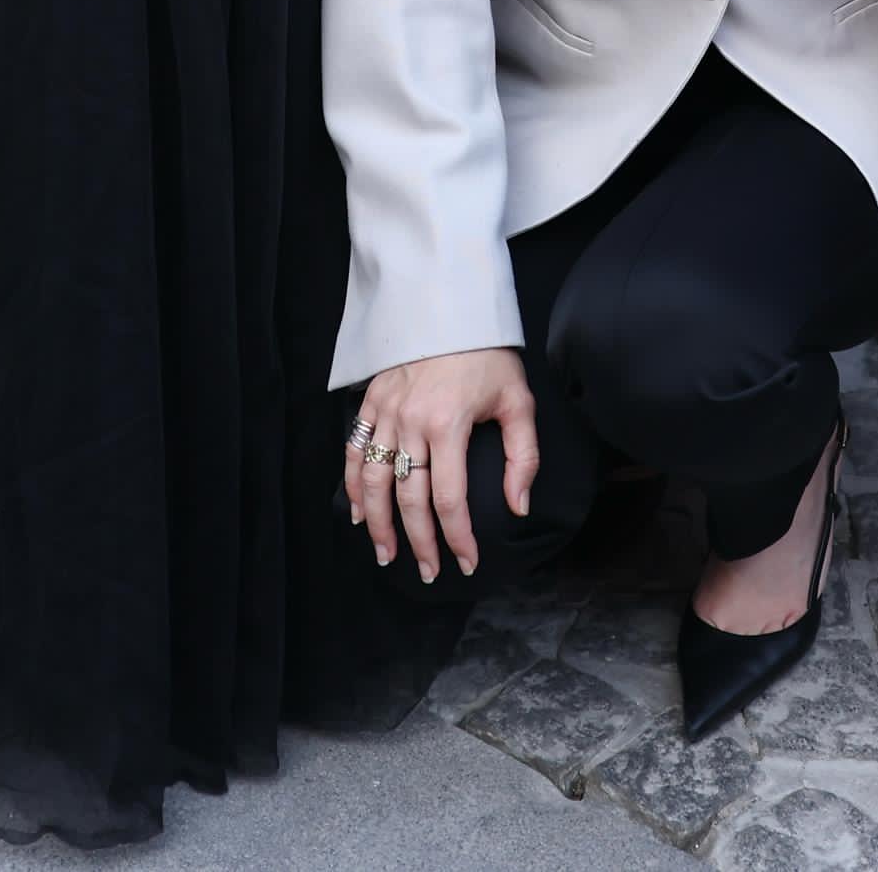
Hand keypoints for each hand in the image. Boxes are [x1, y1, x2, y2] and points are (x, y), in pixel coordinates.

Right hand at [348, 349, 537, 584]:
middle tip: (428, 572)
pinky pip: (356, 451)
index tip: (467, 562)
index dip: (458, 537)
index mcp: (448, 423)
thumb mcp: (518, 400)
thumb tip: (518, 507)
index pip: (450, 498)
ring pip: (374, 480)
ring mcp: (386, 411)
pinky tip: (358, 512)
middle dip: (418, 542)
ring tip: (386, 555)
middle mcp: (411, 421)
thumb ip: (523, 457)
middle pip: (408, 498)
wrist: (451, 306)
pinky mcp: (370, 401)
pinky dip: (354, 484)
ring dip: (378, 524)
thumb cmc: (488, 355)